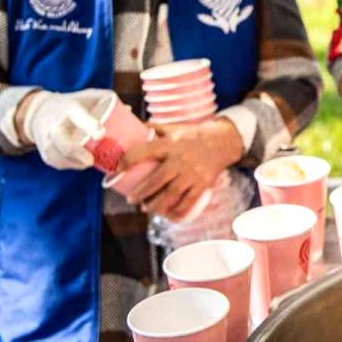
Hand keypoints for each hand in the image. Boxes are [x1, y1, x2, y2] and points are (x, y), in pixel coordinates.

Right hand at [21, 90, 106, 169]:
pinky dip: (71, 165)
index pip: (78, 117)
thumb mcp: (89, 96)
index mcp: (70, 109)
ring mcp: (47, 141)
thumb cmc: (73, 104)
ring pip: (60, 157)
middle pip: (63, 142)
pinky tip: (81, 164)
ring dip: (75, 163)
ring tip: (90, 162)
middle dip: (76, 153)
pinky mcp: (46, 154)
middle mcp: (55, 125)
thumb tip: (130, 111)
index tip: (101, 134)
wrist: (40, 112)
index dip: (89, 125)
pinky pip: (59, 163)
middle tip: (91, 161)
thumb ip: (109, 101)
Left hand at [119, 119, 243, 219]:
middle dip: (141, 193)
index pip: (146, 151)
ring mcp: (193, 173)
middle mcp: (181, 159)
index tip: (118, 168)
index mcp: (171, 144)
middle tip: (131, 199)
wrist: (223, 141)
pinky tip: (168, 215)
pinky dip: (177, 212)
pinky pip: (188, 202)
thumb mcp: (175, 129)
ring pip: (171, 194)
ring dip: (155, 205)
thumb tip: (130, 126)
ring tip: (146, 208)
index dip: (129, 160)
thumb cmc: (194, 135)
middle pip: (157, 180)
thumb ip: (155, 129)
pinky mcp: (203, 184)